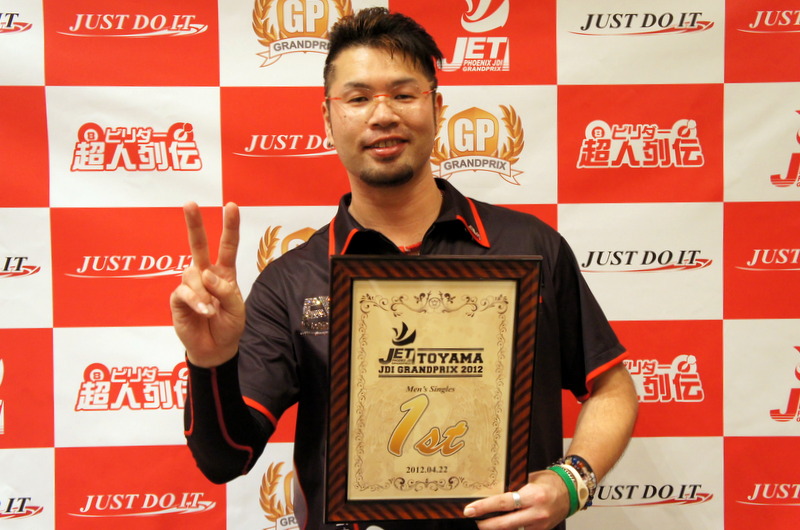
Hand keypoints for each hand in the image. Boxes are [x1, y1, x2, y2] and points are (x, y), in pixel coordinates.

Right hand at [170, 202, 244, 367]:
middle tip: (190, 203)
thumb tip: (205, 273)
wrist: (215, 349)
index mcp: (224, 273)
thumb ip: (225, 289)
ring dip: (204, 293)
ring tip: (212, 310)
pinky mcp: (178, 299)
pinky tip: (204, 312)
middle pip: (198, 244)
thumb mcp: (237, 308)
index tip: (231, 205)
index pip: (227, 246)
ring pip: (193, 274)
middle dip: (194, 223)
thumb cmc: (228, 326)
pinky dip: (196, 301)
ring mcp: (190, 285)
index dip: (230, 226)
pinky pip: (184, 292)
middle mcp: (205, 274)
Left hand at [463, 470, 569, 529]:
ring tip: (484, 523)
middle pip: (505, 523)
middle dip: (486, 524)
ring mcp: (539, 525)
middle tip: (472, 521)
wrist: (571, 491)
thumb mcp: (530, 479)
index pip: (503, 502)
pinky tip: (500, 525)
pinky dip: (510, 528)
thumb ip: (513, 487)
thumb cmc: (550, 482)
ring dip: (497, 528)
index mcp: (533, 495)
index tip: (470, 510)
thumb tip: (491, 493)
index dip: (484, 507)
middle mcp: (536, 512)